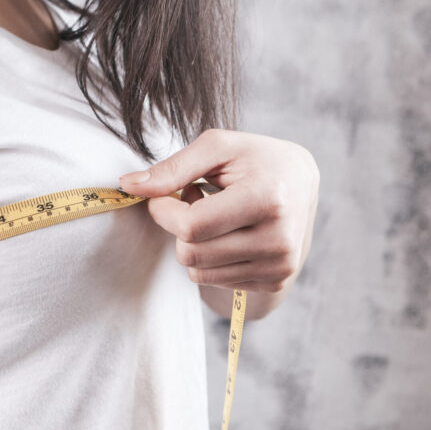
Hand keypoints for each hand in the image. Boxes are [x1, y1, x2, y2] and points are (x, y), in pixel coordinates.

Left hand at [119, 129, 319, 314]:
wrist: (303, 183)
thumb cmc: (255, 159)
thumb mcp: (217, 147)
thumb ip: (172, 167)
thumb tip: (128, 186)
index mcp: (267, 199)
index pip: (192, 227)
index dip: (164, 211)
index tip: (163, 194)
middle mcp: (278, 240)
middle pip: (191, 254)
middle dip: (179, 228)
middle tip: (196, 200)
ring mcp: (279, 265)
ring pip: (199, 273)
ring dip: (194, 243)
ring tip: (216, 215)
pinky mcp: (275, 281)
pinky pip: (215, 281)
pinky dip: (212, 258)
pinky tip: (230, 232)